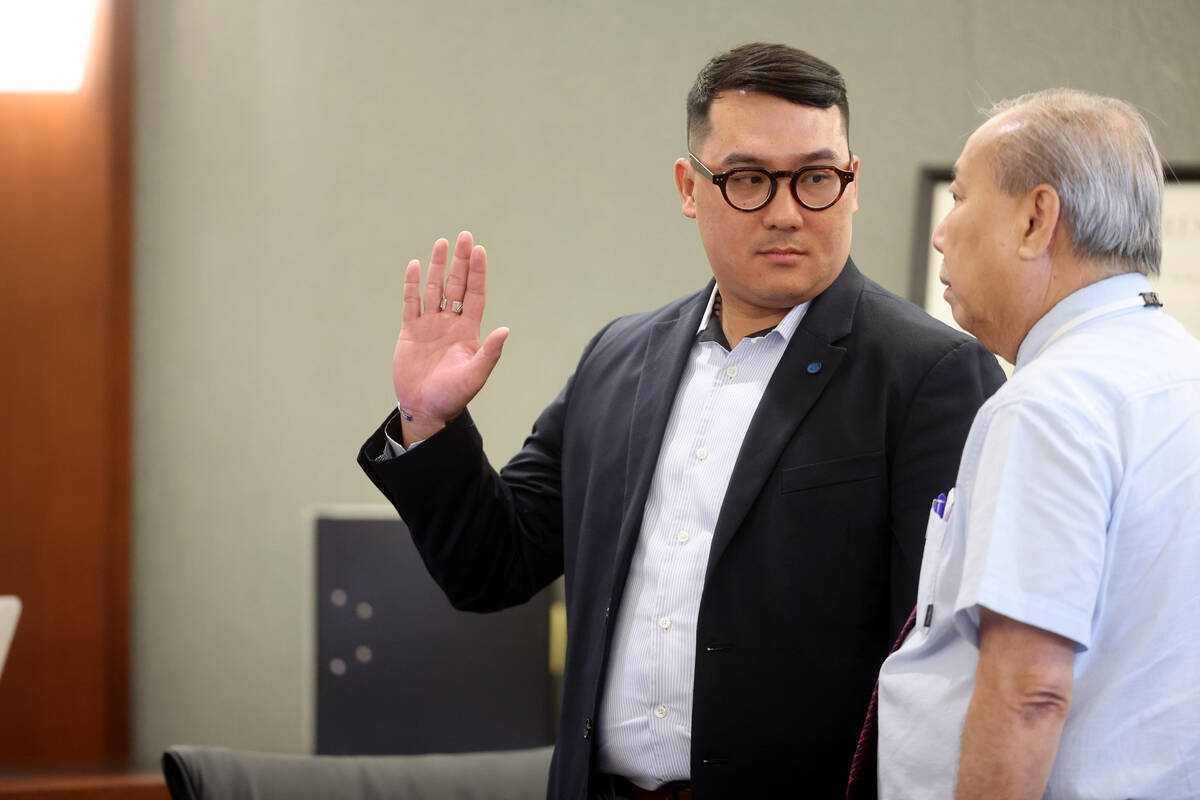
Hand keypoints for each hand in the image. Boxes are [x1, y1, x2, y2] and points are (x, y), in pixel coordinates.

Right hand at [392, 231, 508, 444]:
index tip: (479, 250)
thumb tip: (505, 330)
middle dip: (460, 261)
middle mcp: (450, 323)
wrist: (425, 408)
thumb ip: (489, 353)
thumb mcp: (475, 375)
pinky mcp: (410, 331)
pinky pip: (411, 303)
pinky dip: (413, 285)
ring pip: (434, 289)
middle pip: (456, 285)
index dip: (477, 273)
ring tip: (442, 243)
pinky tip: (416, 265)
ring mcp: (430, 325)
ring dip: (437, 266)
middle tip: (464, 236)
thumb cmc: (453, 396)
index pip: (475, 294)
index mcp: (468, 331)